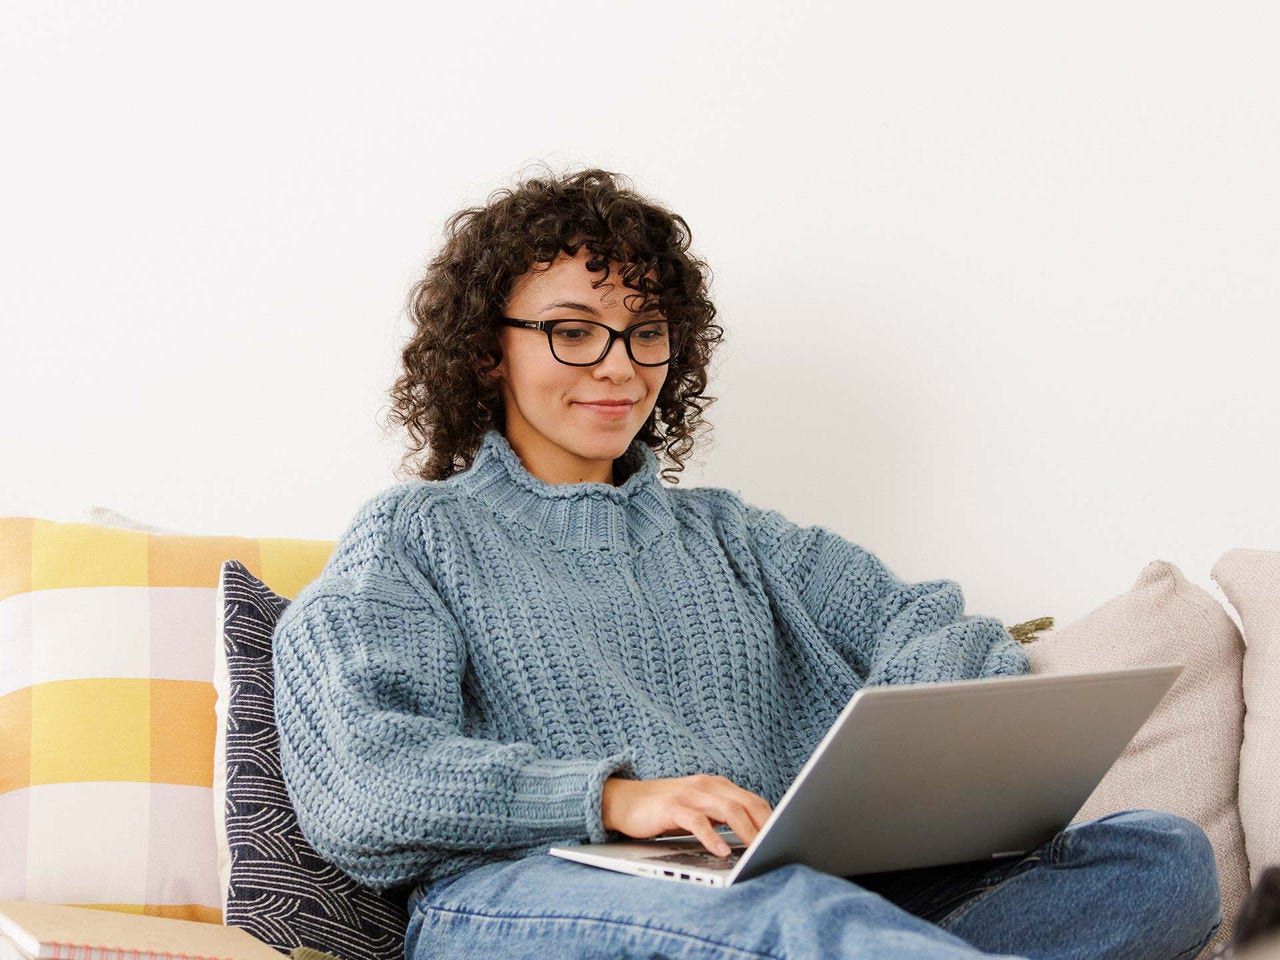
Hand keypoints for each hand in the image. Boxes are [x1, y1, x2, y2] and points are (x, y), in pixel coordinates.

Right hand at [600, 774, 773, 857]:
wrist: (624, 800)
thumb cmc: (665, 809)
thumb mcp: (699, 809)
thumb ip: (722, 817)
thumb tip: (753, 837)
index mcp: (717, 786)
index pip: (753, 800)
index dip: (772, 819)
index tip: (786, 838)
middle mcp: (706, 786)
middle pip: (746, 803)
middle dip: (765, 826)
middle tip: (778, 847)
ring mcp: (689, 794)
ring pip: (727, 809)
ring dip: (745, 831)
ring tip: (757, 849)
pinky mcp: (671, 806)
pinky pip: (696, 820)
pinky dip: (712, 836)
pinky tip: (721, 851)